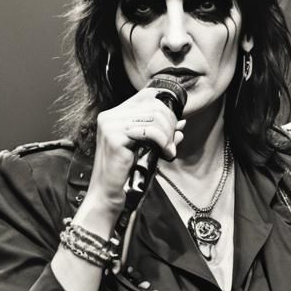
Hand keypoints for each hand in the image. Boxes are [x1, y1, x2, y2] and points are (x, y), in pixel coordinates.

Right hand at [86, 87, 186, 217]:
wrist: (108, 193)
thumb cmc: (126, 173)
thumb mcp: (148, 148)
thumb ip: (162, 133)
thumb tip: (182, 123)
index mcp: (114, 114)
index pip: (147, 96)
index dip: (166, 109)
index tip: (172, 129)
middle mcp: (110, 115)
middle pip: (153, 105)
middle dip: (170, 124)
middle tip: (172, 144)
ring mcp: (110, 124)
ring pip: (154, 117)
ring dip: (168, 135)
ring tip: (168, 151)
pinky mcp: (114, 137)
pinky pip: (150, 131)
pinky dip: (162, 141)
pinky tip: (164, 154)